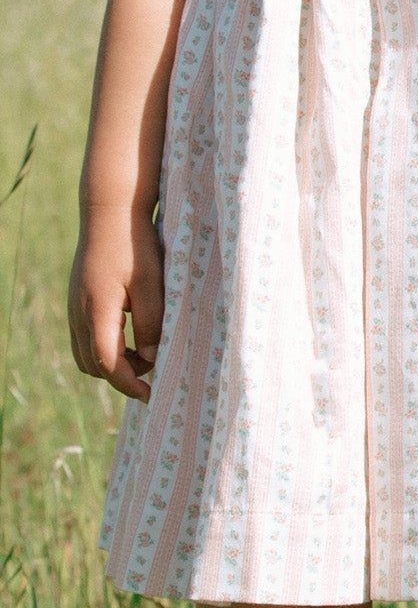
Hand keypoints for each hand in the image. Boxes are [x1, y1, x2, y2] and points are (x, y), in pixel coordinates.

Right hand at [68, 207, 163, 400]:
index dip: (130, 384)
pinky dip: (104, 349)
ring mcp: (74, 308)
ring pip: (85, 355)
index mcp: (97, 311)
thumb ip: (151, 324)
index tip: (152, 394)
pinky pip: (84, 340)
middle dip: (122, 377)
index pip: (108, 363)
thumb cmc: (135, 245)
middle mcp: (78, 314)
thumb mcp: (151, 284)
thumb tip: (150, 359)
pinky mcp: (77, 302)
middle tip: (154, 371)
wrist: (110, 213)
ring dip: (112, 364)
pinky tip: (131, 340)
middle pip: (93, 366)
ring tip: (145, 356)